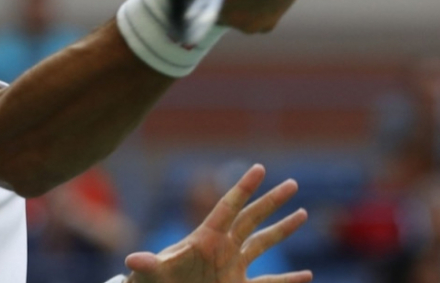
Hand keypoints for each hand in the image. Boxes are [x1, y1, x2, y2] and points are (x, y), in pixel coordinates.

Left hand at [123, 164, 311, 282]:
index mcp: (205, 238)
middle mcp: (222, 247)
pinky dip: (288, 280)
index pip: (228, 207)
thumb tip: (131, 261)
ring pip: (263, 243)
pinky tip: (307, 276)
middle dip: (271, 201)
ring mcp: (231, 266)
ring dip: (283, 229)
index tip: (259, 168)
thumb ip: (148, 265)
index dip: (243, 188)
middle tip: (292, 183)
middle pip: (251, 218)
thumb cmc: (153, 282)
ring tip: (303, 213)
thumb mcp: (152, 273)